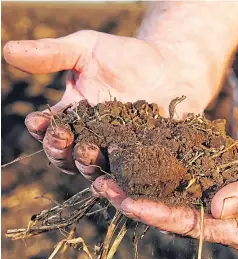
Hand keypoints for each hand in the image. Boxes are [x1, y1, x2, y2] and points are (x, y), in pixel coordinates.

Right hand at [3, 30, 207, 178]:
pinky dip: (121, 177)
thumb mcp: (86, 49)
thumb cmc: (126, 57)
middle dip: (60, 150)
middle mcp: (90, 138)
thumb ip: (52, 54)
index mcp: (73, 116)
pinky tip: (120, 173)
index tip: (40, 121)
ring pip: (93, 168)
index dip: (42, 128)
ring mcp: (115, 151)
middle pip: (67, 155)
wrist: (169, 67)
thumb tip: (8, 50)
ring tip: (88, 152)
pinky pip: (128, 173)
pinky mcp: (140, 159)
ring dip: (85, 164)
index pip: (49, 128)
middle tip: (63, 139)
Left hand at [91, 123, 237, 248]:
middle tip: (102, 186)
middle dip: (136, 198)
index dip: (158, 214)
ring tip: (108, 168)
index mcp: (237, 225)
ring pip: (171, 186)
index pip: (190, 223)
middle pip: (171, 207)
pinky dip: (161, 159)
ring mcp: (214, 188)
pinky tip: (139, 149)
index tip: (129, 203)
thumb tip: (217, 206)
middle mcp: (219, 211)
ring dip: (141, 178)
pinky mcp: (213, 167)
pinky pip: (184, 164)